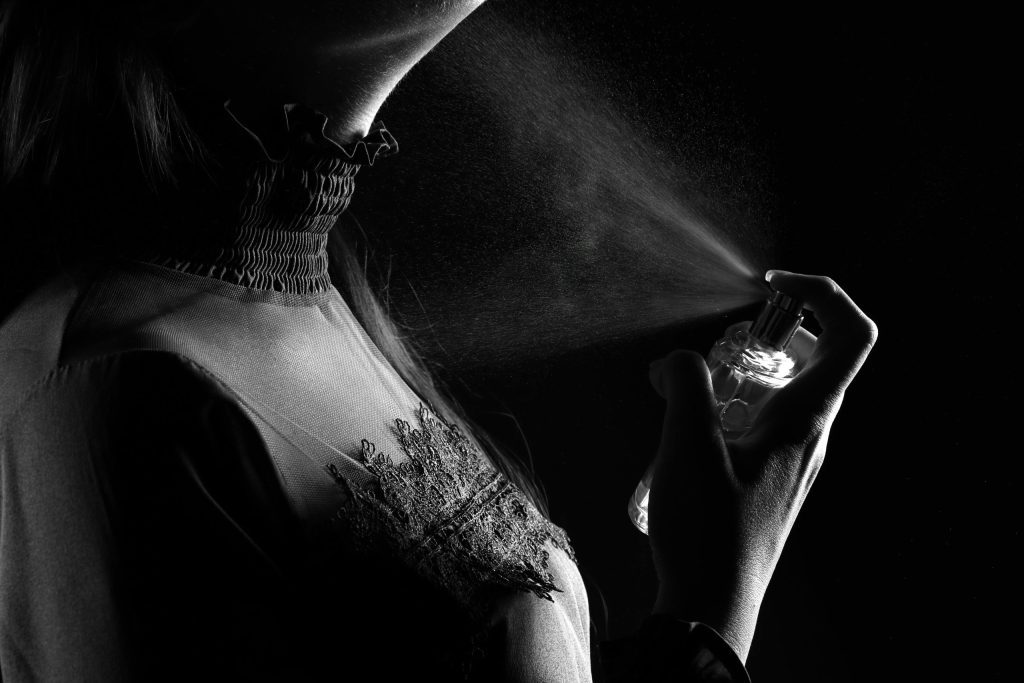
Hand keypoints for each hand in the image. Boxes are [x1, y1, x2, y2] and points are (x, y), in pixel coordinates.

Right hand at [644, 271, 877, 661]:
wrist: (710, 602)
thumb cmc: (707, 529)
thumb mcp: (686, 445)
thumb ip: (684, 384)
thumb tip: (673, 363)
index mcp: (806, 418)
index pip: (850, 335)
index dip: (821, 293)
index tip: (768, 286)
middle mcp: (811, 435)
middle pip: (815, 356)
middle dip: (766, 333)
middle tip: (720, 346)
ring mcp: (794, 459)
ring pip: (785, 390)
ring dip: (741, 372)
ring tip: (690, 393)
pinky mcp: (772, 477)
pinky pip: (765, 422)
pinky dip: (731, 405)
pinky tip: (688, 431)